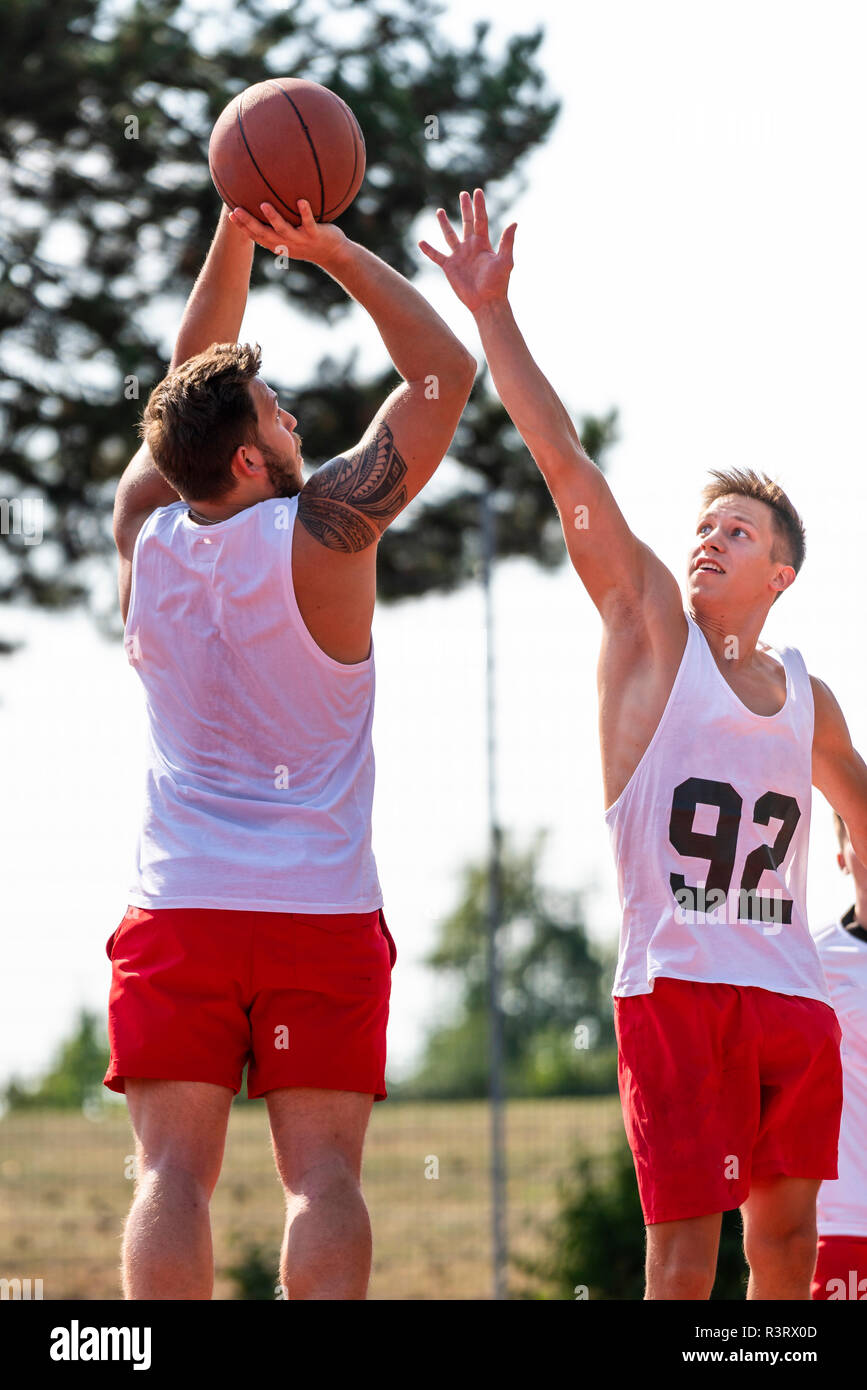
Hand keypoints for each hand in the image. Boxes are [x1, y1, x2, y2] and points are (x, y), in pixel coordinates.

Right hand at [229, 199, 347, 268]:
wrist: (333, 253)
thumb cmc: (310, 239)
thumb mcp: (292, 233)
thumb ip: (279, 221)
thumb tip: (265, 198)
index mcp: (279, 244)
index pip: (257, 236)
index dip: (243, 228)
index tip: (230, 215)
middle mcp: (287, 243)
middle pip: (264, 234)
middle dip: (249, 223)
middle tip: (236, 210)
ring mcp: (301, 240)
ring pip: (284, 230)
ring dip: (274, 218)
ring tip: (264, 205)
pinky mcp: (315, 235)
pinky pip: (309, 223)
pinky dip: (305, 212)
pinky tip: (302, 200)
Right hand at [418, 189, 515, 312]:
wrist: (486, 302)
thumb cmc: (498, 283)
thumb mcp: (505, 261)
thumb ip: (507, 242)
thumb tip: (514, 223)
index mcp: (483, 244)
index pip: (481, 219)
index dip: (479, 206)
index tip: (477, 191)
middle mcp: (470, 247)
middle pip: (467, 223)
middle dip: (465, 209)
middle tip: (463, 194)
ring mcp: (459, 256)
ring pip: (449, 235)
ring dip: (444, 224)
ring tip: (439, 211)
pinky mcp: (449, 267)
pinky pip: (436, 256)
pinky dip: (428, 250)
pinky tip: (421, 242)